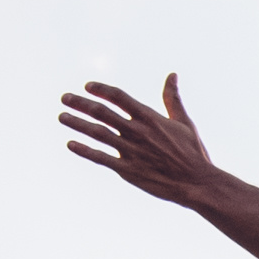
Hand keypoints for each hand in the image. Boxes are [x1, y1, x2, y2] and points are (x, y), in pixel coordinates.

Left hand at [57, 73, 258, 258]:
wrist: (197, 183)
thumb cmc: (192, 152)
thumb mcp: (183, 121)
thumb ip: (172, 98)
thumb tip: (172, 75)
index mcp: (150, 117)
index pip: (119, 96)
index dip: (100, 89)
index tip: (87, 86)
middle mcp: (137, 131)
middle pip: (102, 112)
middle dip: (80, 103)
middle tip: (64, 98)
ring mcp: (131, 150)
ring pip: (97, 133)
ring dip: (77, 123)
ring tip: (61, 116)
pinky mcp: (127, 170)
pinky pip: (100, 158)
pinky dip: (84, 150)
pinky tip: (71, 144)